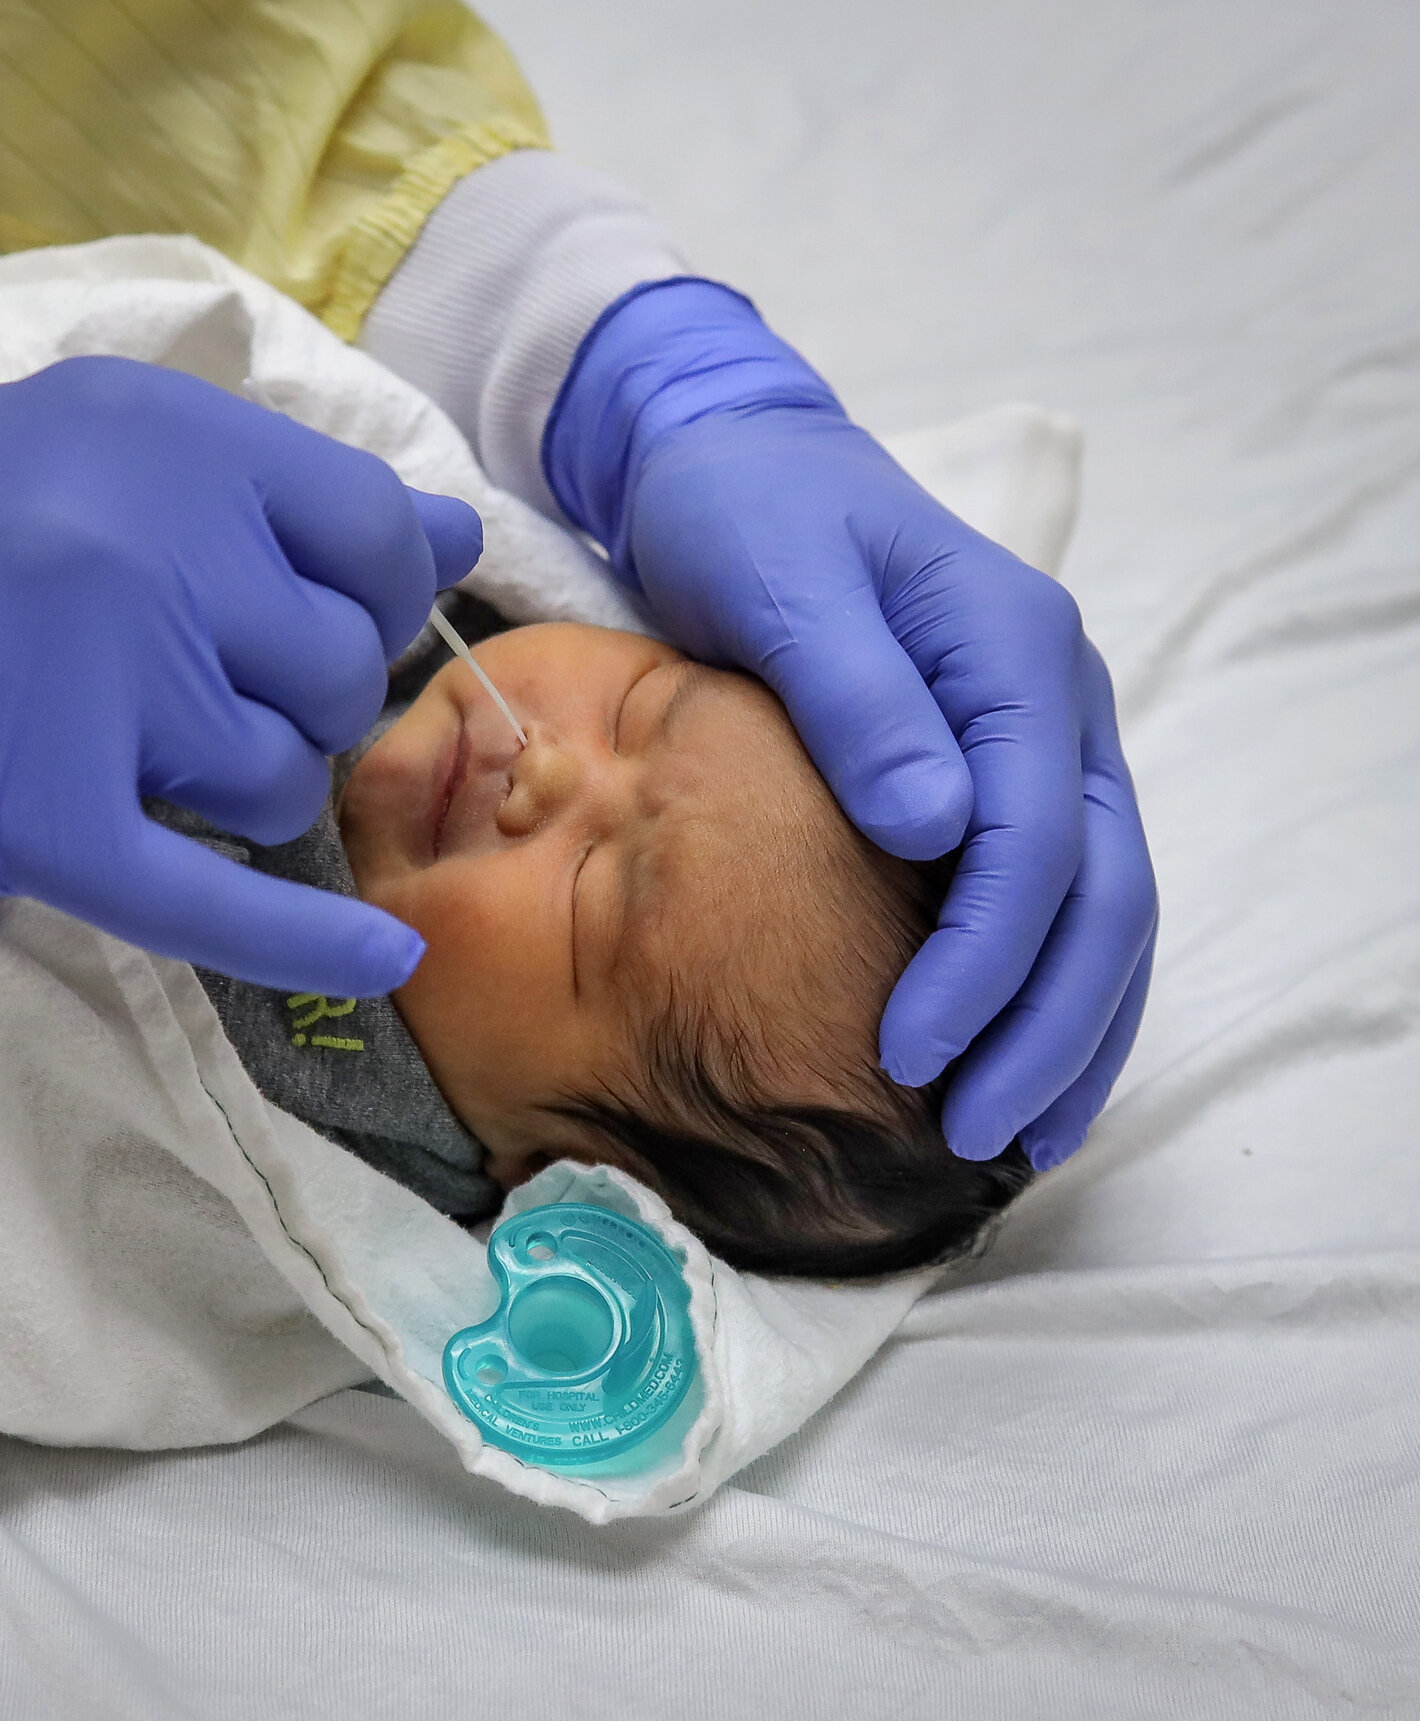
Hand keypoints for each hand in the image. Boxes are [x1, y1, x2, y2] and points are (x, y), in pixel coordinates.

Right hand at [0, 357, 482, 998]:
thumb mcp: (90, 444)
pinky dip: (304, 940)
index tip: (300, 628)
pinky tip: (380, 957)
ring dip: (230, 789)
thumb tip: (449, 542)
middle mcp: (150, 541)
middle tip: (189, 702)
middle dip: (287, 701)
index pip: (371, 534)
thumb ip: (264, 492)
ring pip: (276, 780)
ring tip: (128, 758)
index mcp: (170, 437)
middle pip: (335, 670)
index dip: (360, 600)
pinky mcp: (41, 816)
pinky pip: (215, 898)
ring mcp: (98, 682)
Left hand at [543, 281, 1154, 1164]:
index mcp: (1014, 652)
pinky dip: (1046, 989)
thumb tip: (933, 829)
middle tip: (977, 1134)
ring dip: (1069, 1028)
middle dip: (1045, 1025)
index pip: (1035, 839)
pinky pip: (1056, 896)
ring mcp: (1042, 740)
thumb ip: (855, 698)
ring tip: (1018, 1137)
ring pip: (1100, 908)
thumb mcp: (780, 586)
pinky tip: (1017, 1067)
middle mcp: (1055, 702)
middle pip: (1097, 891)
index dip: (985, 960)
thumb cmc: (747, 517)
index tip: (913, 1053)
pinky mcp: (1003, 774)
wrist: (738, 464)